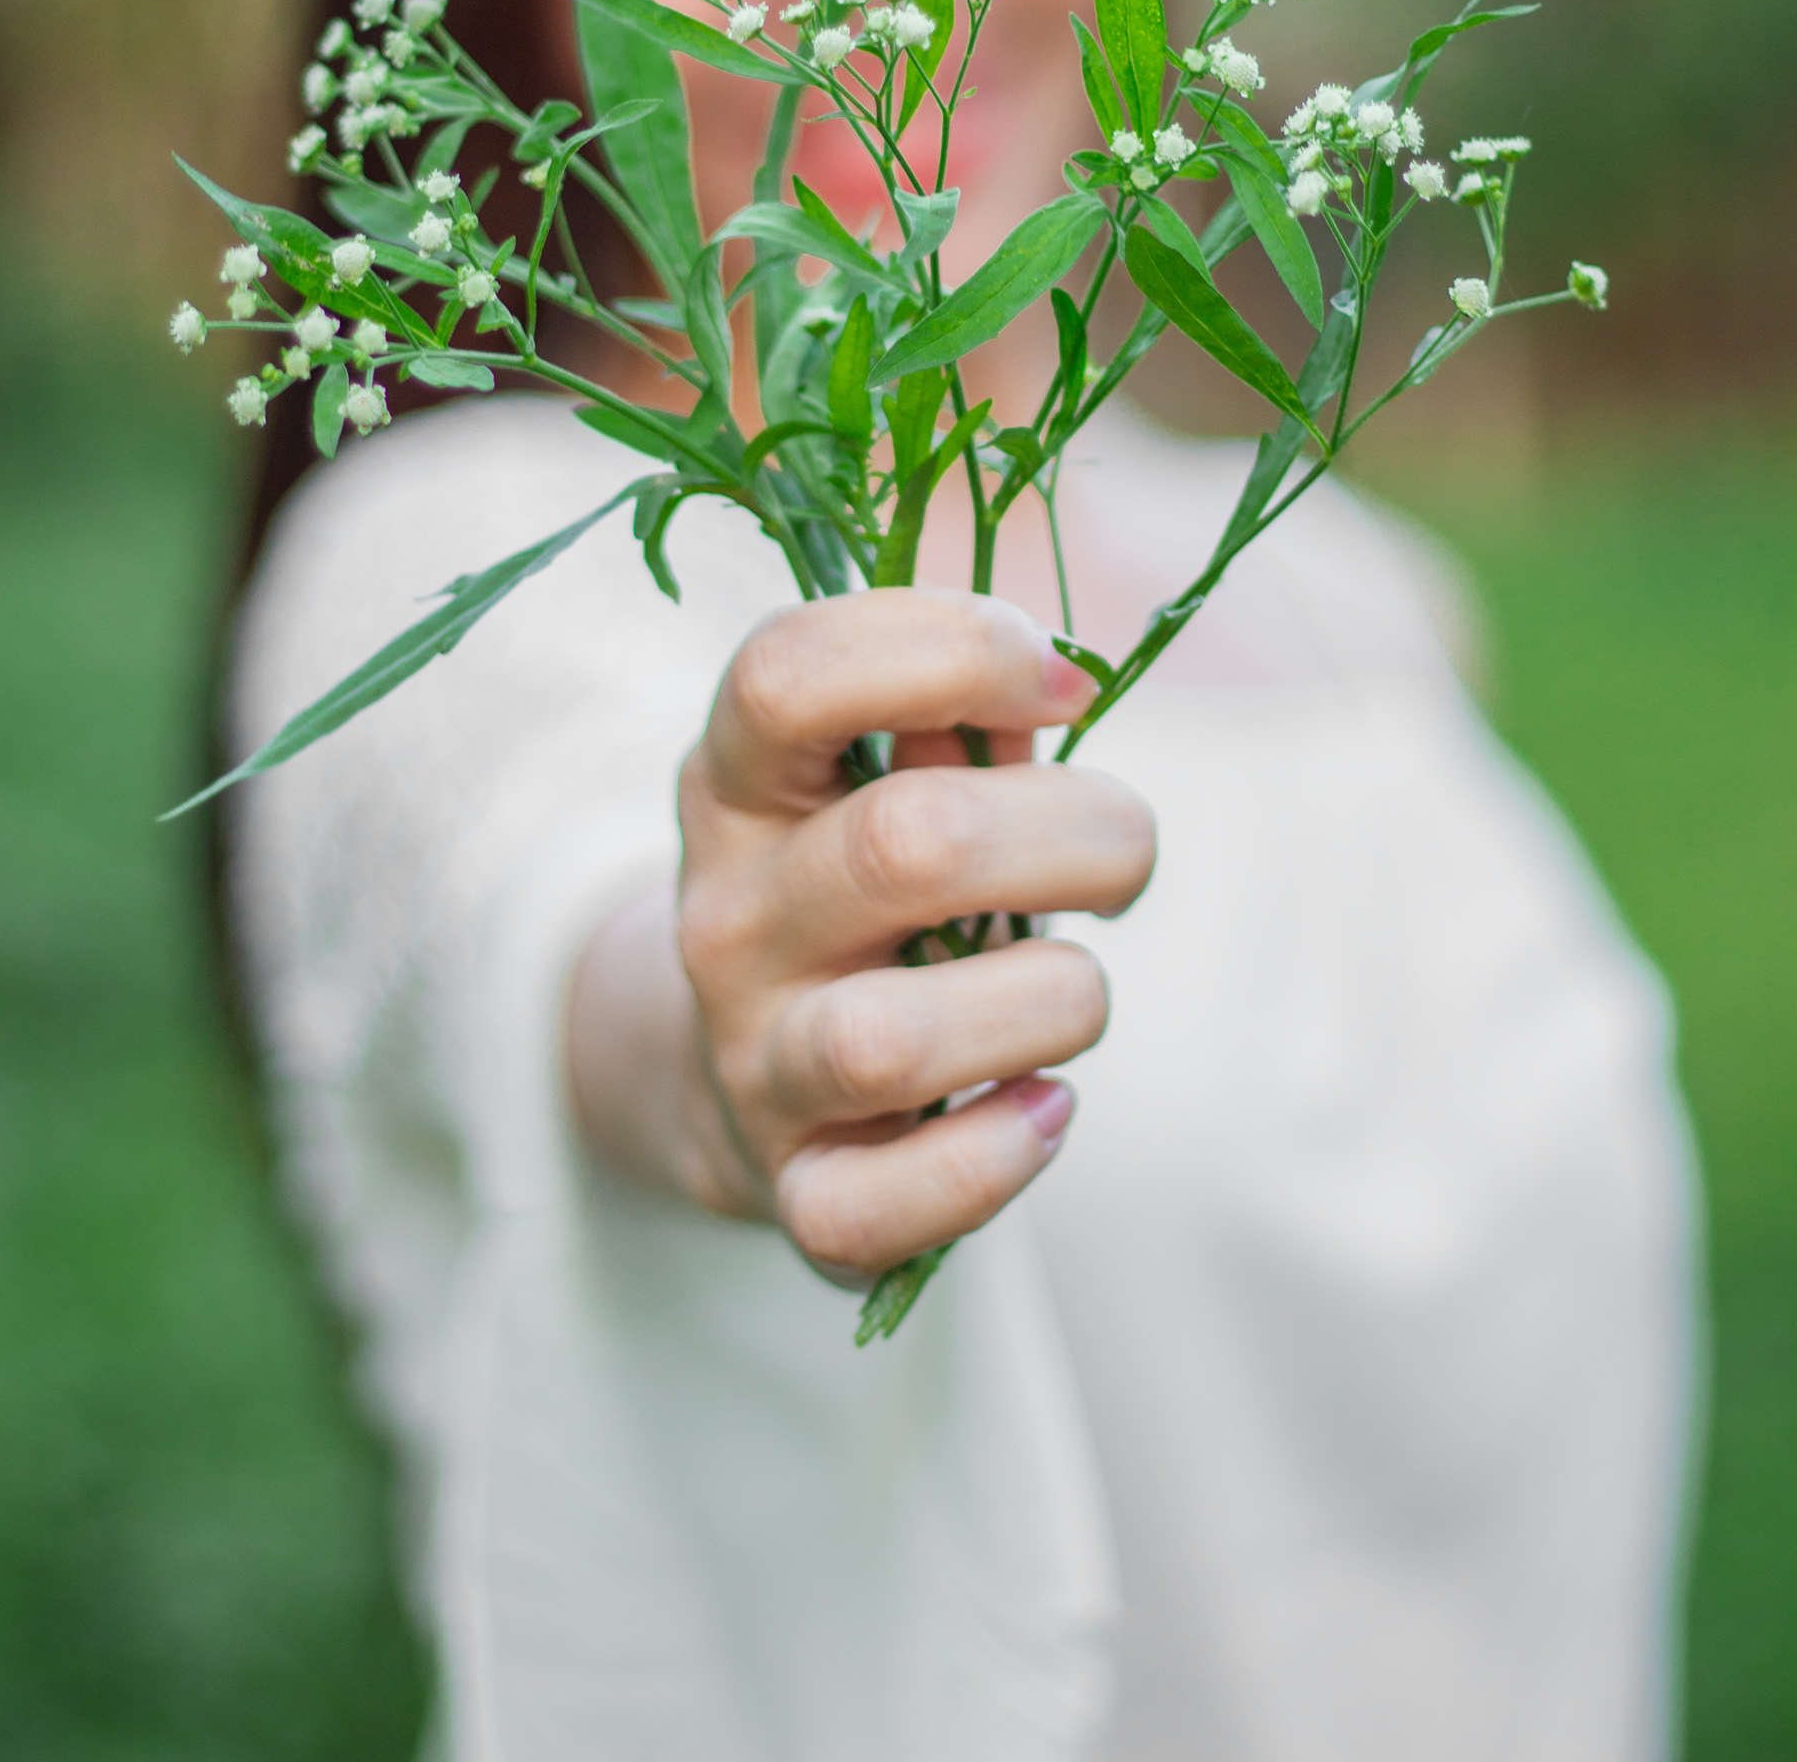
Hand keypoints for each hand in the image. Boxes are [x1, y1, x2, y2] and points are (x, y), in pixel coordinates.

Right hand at [566, 588, 1154, 1286]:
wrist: (740, 1079)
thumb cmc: (867, 890)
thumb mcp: (884, 777)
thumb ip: (966, 714)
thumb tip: (1056, 674)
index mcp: (739, 782)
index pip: (786, 674)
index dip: (948, 647)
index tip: (1065, 681)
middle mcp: (729, 916)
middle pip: (906, 843)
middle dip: (1077, 836)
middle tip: (1123, 854)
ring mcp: (753, 1062)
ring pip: (894, 1040)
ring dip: (1051, 1000)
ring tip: (1074, 989)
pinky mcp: (799, 1192)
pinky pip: (885, 1205)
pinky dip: (997, 1160)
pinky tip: (1045, 1107)